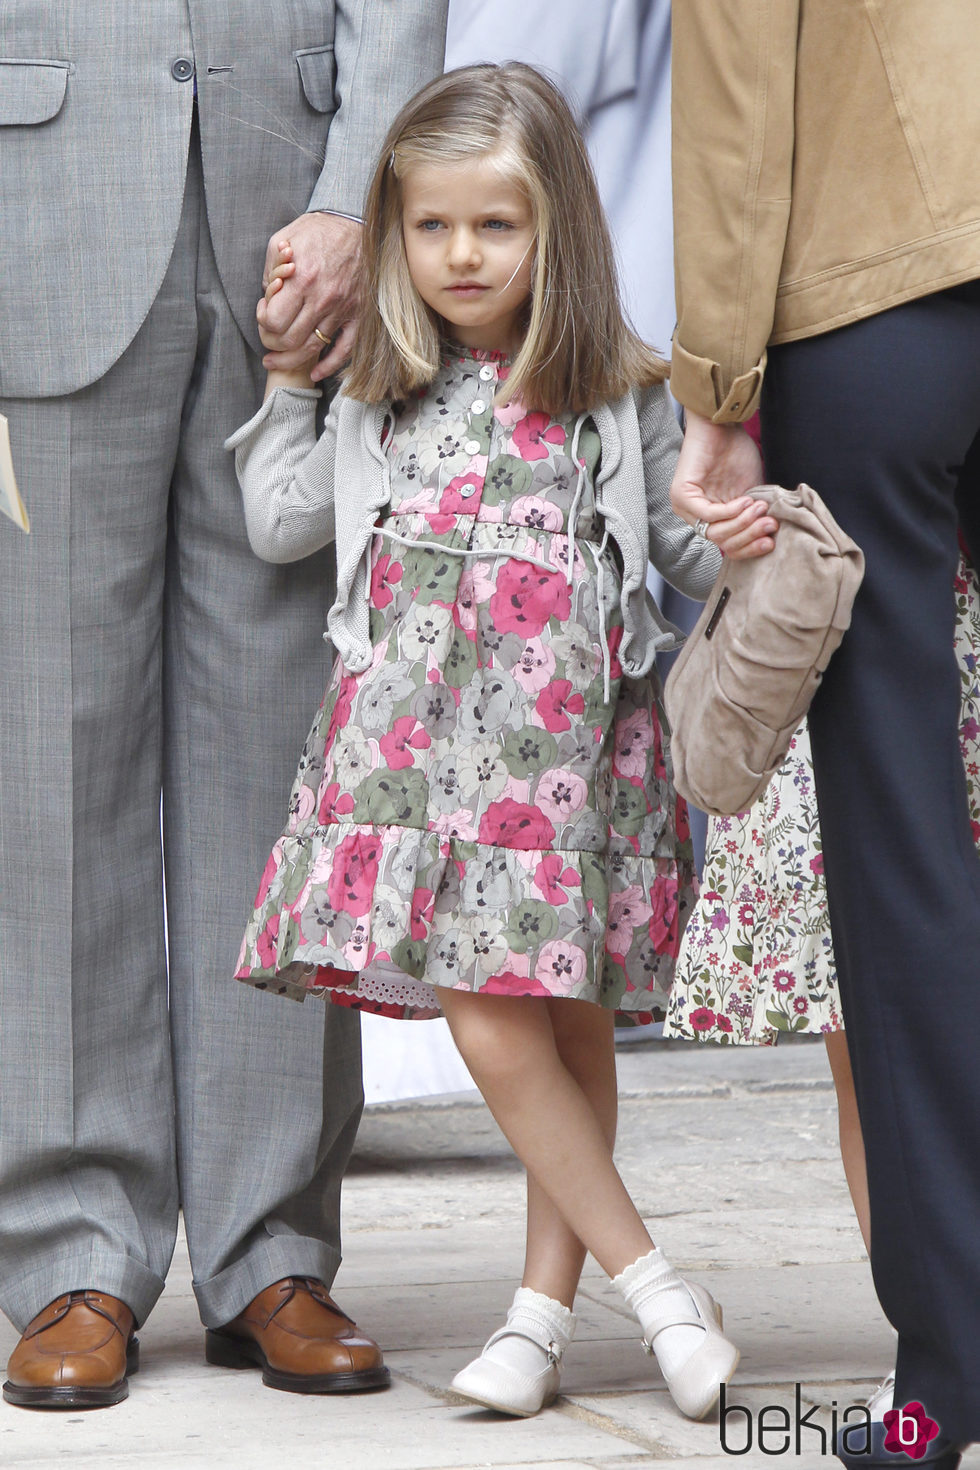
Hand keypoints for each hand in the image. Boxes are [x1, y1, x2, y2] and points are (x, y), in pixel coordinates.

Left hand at [257, 212, 362, 382]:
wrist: (357, 224)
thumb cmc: (319, 230)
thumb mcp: (283, 238)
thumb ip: (271, 269)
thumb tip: (267, 295)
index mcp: (302, 279)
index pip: (273, 321)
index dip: (263, 320)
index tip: (264, 310)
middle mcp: (322, 299)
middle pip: (289, 340)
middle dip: (271, 342)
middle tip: (267, 337)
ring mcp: (342, 310)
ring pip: (311, 349)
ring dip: (289, 360)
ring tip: (275, 361)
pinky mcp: (357, 316)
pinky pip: (344, 350)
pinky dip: (328, 366)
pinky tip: (314, 373)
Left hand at [671, 410, 776, 559]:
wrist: (723, 426)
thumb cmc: (736, 454)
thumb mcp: (752, 492)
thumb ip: (756, 516)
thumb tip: (771, 538)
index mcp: (712, 519)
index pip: (728, 546)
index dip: (750, 548)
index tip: (772, 541)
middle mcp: (695, 517)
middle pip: (722, 543)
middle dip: (750, 536)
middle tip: (770, 524)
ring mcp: (685, 508)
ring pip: (715, 532)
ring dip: (742, 523)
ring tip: (760, 509)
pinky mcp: (682, 495)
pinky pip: (708, 515)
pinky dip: (730, 510)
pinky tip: (745, 500)